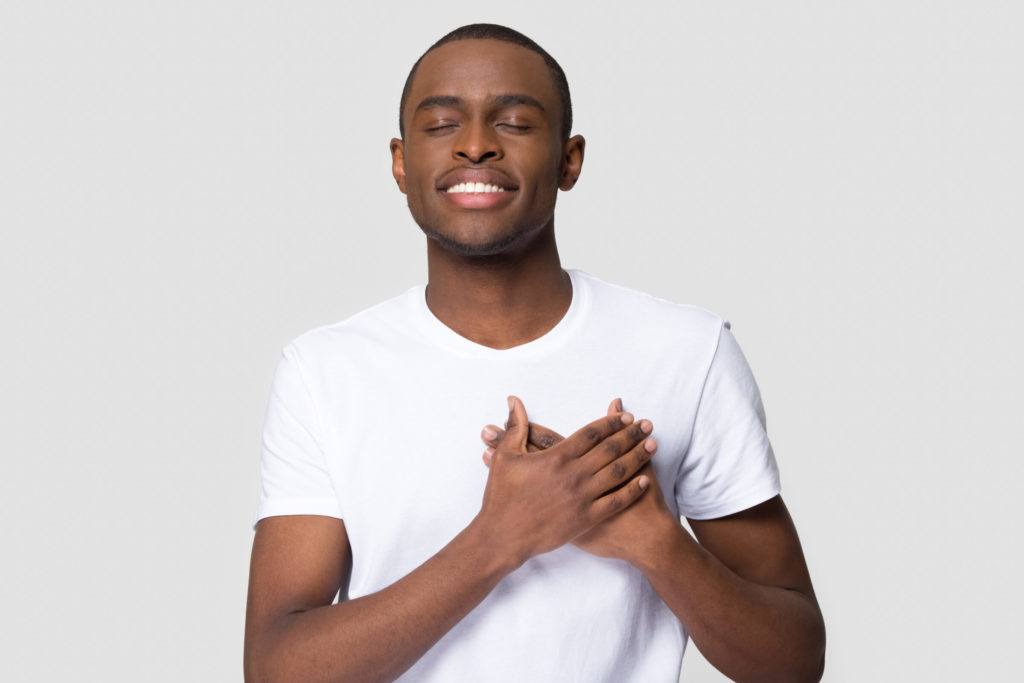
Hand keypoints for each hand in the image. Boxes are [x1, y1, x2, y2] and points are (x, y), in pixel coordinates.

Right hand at [474, 396, 653, 568]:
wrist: (503, 537)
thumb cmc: (502, 497)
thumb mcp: (505, 457)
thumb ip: (515, 427)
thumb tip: (514, 401)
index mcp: (556, 457)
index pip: (591, 433)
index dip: (610, 422)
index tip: (625, 415)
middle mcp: (574, 475)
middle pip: (610, 449)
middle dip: (631, 434)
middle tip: (646, 425)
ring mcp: (583, 497)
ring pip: (618, 472)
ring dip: (638, 456)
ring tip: (652, 444)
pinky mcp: (587, 518)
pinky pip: (616, 502)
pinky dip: (632, 490)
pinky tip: (644, 479)